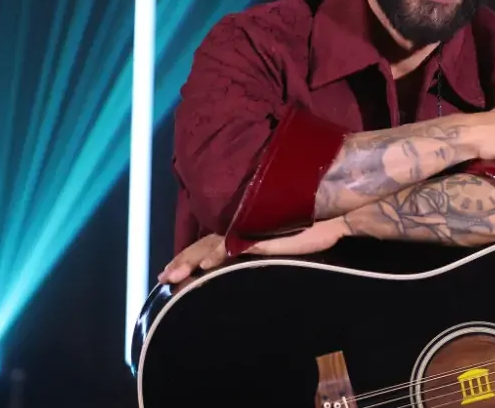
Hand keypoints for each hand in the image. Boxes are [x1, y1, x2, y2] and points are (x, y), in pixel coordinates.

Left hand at [157, 219, 352, 284]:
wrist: (332, 216)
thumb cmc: (309, 228)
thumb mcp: (279, 241)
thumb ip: (261, 245)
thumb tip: (249, 258)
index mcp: (244, 229)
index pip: (209, 243)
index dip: (190, 256)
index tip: (173, 271)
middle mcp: (242, 228)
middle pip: (203, 245)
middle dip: (181, 262)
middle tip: (162, 279)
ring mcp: (249, 231)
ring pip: (210, 247)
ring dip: (190, 262)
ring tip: (172, 276)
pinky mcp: (261, 235)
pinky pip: (233, 246)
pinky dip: (215, 256)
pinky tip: (203, 267)